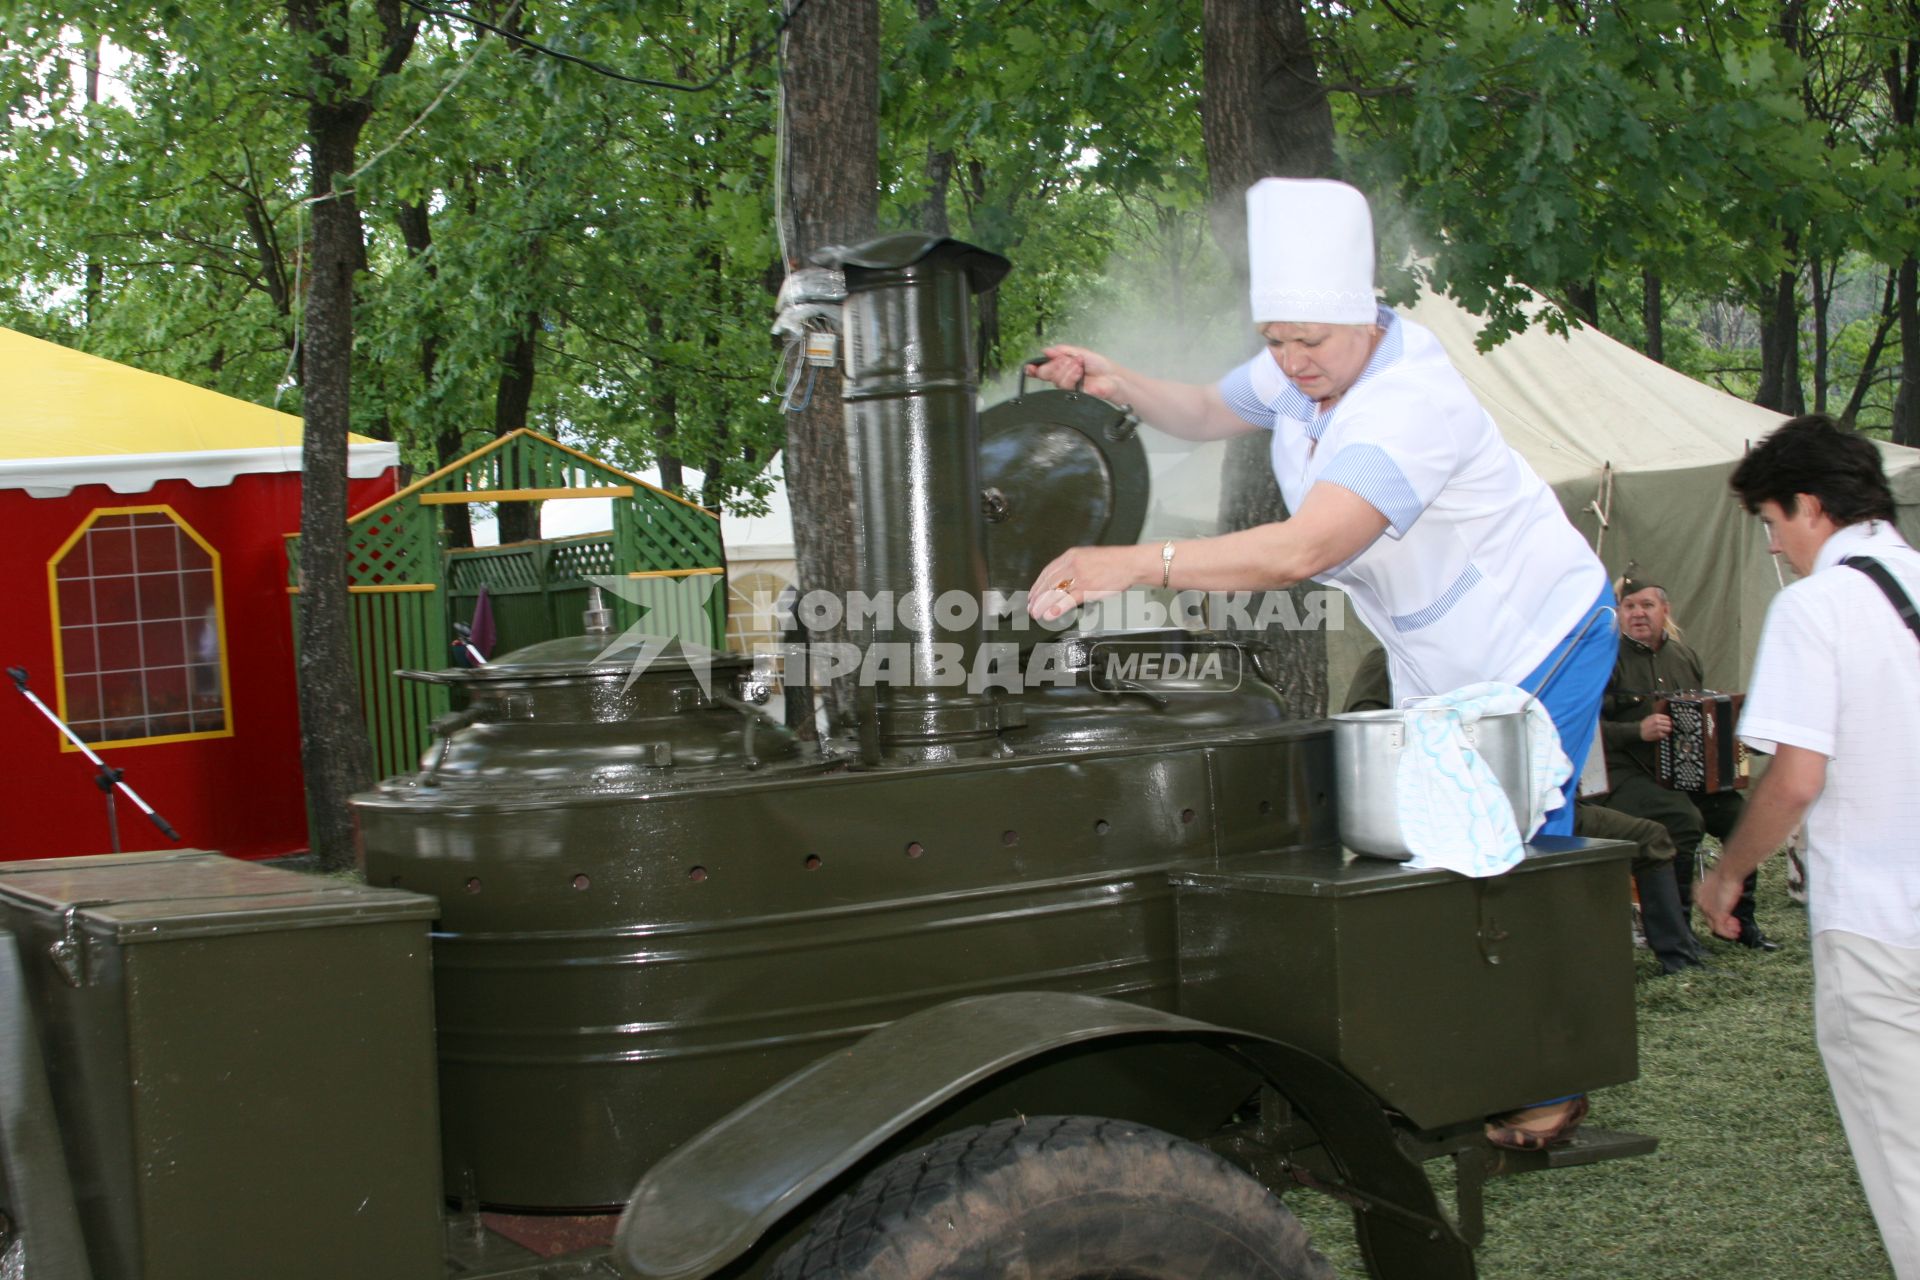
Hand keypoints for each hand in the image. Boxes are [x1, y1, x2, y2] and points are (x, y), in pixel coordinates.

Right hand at [1024, 345, 1126, 402]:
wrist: (1113, 377)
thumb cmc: (1100, 367)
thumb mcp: (1080, 352)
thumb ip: (1063, 351)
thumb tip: (1046, 351)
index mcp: (1061, 370)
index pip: (1042, 371)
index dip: (1034, 370)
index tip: (1030, 367)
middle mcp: (1062, 381)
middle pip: (1047, 374)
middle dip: (1056, 364)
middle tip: (1070, 360)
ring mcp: (1068, 391)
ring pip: (1057, 380)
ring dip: (1068, 369)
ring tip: (1079, 365)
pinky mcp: (1076, 397)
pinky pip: (1067, 388)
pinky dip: (1072, 377)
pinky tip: (1079, 372)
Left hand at [1026, 544, 1152, 621]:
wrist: (1130, 563)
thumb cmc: (1113, 563)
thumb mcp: (1088, 557)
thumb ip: (1073, 567)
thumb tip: (1061, 581)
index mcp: (1071, 556)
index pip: (1047, 572)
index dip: (1037, 585)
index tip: (1032, 595)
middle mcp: (1072, 564)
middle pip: (1048, 582)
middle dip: (1037, 597)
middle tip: (1031, 608)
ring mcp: (1080, 576)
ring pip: (1055, 592)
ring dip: (1043, 605)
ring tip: (1036, 614)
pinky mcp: (1088, 588)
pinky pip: (1068, 599)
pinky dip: (1057, 608)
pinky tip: (1050, 615)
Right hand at [1638, 713, 1672, 741]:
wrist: (1638, 731)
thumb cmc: (1645, 724)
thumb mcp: (1651, 717)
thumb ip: (1659, 717)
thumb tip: (1669, 719)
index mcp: (1656, 716)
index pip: (1668, 718)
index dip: (1668, 721)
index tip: (1667, 723)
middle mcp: (1658, 721)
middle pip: (1669, 723)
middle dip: (1669, 726)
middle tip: (1666, 728)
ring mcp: (1658, 728)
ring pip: (1669, 729)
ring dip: (1667, 731)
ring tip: (1664, 731)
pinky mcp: (1658, 734)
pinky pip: (1666, 734)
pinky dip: (1664, 735)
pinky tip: (1661, 734)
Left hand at [1696, 864, 1743, 939]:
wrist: (1729, 872)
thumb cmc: (1726, 875)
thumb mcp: (1720, 885)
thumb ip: (1719, 894)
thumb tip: (1724, 901)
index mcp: (1699, 894)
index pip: (1707, 909)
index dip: (1719, 914)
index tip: (1729, 917)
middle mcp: (1701, 902)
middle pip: (1710, 918)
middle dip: (1725, 923)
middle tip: (1735, 926)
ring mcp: (1707, 909)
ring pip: (1715, 925)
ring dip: (1727, 929)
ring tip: (1736, 931)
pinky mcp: (1716, 913)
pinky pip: (1720, 928)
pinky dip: (1727, 933)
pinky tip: (1734, 934)